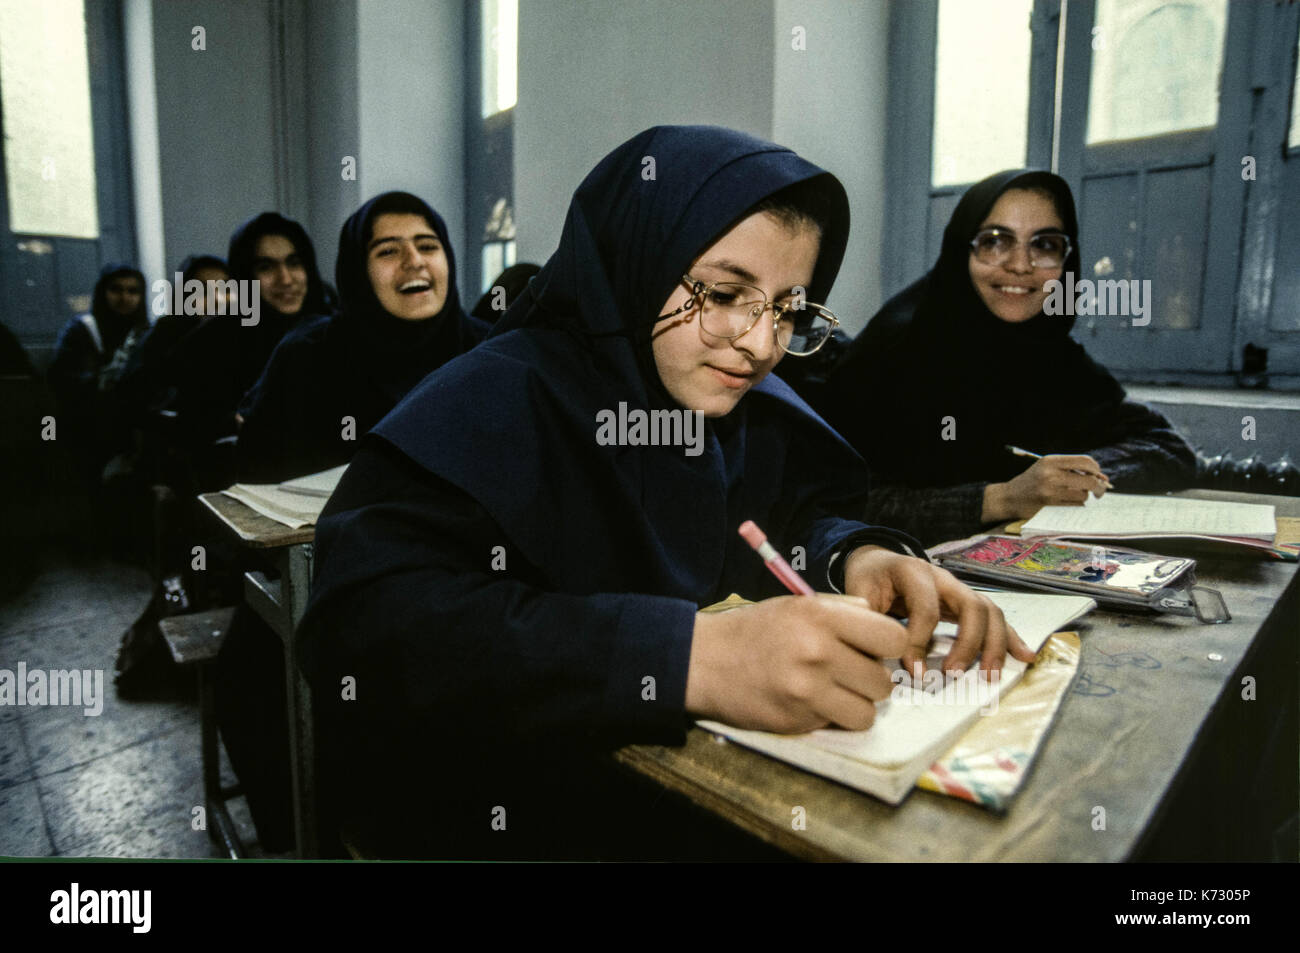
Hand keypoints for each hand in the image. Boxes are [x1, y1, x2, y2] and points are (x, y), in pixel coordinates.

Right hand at [685, 594, 907, 732]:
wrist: (705, 661)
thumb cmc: (754, 630)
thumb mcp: (795, 605)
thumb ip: (841, 610)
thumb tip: (881, 623)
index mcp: (820, 616)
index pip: (892, 638)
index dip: (887, 647)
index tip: (873, 650)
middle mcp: (818, 652)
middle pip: (883, 681)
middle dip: (871, 680)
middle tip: (849, 674)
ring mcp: (807, 690)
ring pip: (868, 712)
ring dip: (856, 706)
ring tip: (834, 692)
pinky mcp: (797, 720)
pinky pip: (839, 726)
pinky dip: (833, 718)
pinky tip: (812, 703)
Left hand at [841, 547, 1033, 680]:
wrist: (877, 563)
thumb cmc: (869, 580)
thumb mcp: (858, 594)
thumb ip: (868, 620)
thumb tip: (876, 658)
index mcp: (913, 572)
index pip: (926, 607)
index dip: (920, 641)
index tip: (913, 671)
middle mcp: (943, 578)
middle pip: (971, 605)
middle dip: (968, 642)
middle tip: (953, 673)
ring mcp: (959, 589)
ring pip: (989, 612)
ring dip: (993, 645)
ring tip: (988, 676)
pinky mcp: (967, 603)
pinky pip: (995, 619)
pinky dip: (1011, 639)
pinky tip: (1024, 657)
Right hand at [983, 455, 1109, 521]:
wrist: (1008, 498)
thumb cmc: (1032, 482)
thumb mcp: (1047, 468)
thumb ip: (1072, 469)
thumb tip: (1103, 479)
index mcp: (1050, 461)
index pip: (1085, 461)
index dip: (1096, 469)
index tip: (1098, 475)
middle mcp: (1050, 474)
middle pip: (1089, 480)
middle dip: (1097, 486)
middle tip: (1098, 490)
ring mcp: (1050, 491)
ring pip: (1083, 495)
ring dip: (1083, 497)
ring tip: (1073, 496)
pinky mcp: (1050, 506)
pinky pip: (1075, 506)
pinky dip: (1075, 505)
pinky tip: (1066, 503)